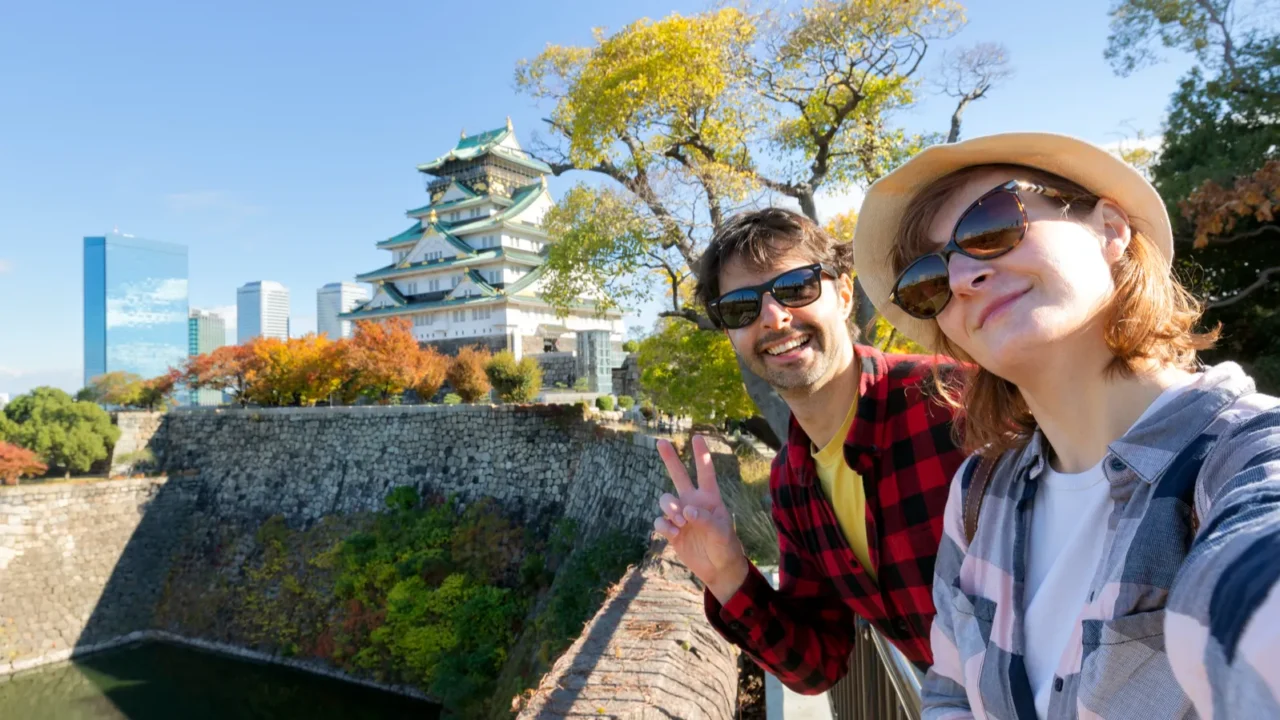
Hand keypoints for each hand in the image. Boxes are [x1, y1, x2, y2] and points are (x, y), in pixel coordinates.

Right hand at [654, 435, 749, 603]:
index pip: (705, 472)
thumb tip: (685, 511)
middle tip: (660, 441)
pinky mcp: (671, 531)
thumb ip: (705, 519)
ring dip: (669, 508)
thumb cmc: (725, 547)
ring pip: (665, 499)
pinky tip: (676, 534)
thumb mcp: (722, 532)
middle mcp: (692, 502)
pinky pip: (659, 521)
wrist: (718, 569)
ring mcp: (680, 516)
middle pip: (678, 475)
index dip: (701, 455)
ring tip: (680, 522)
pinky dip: (664, 526)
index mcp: (710, 498)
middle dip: (669, 458)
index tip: (697, 437)